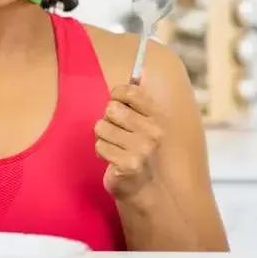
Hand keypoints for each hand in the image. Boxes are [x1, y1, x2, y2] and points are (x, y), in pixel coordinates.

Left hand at [94, 83, 164, 201]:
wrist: (143, 188)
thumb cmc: (136, 149)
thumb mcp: (142, 122)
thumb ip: (138, 97)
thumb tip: (139, 69)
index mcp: (156, 117)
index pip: (130, 91)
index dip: (117, 96)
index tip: (118, 105)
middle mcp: (153, 131)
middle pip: (111, 109)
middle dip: (108, 121)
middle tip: (118, 135)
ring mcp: (142, 149)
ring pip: (102, 127)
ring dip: (103, 138)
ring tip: (115, 148)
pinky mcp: (128, 164)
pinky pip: (99, 145)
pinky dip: (102, 152)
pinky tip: (113, 160)